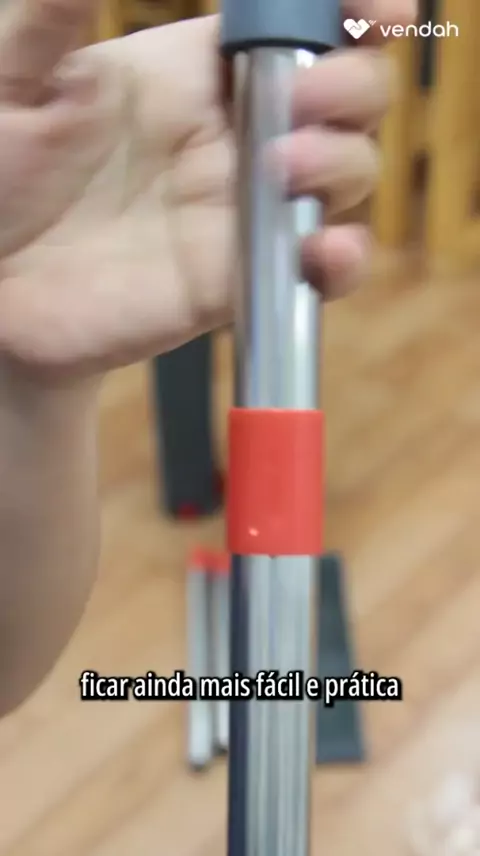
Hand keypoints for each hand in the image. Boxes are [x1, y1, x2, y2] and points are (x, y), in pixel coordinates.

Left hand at [0, 0, 415, 380]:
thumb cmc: (0, 178)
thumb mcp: (13, 84)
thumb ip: (51, 18)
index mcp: (195, 72)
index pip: (297, 23)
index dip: (349, 7)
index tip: (366, 7)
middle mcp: (235, 138)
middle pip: (346, 96)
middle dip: (349, 85)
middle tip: (301, 94)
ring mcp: (243, 212)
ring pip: (347, 175)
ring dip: (341, 162)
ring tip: (281, 167)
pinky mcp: (241, 281)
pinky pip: (318, 271)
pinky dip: (342, 262)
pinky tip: (320, 251)